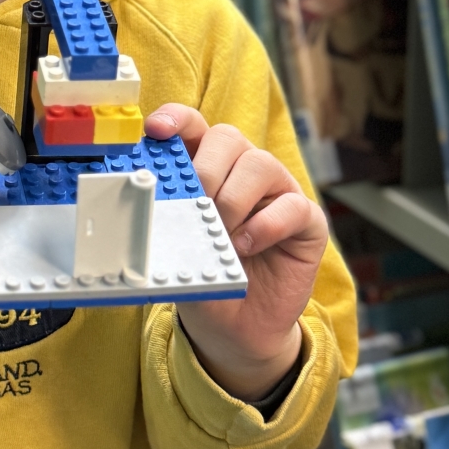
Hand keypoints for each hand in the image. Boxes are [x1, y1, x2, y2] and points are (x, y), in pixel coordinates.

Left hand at [143, 106, 328, 401]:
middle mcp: (243, 171)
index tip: (156, 131)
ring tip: (220, 232)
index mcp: (207, 168)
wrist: (235, 329)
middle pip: (227, 137)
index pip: (193, 126)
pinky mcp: (306, 221)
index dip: (175, 120)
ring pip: (260, 163)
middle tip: (195, 203)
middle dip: (206, 168)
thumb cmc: (204, 278)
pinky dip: (266, 225)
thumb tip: (142, 210)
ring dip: (234, 198)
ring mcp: (278, 192)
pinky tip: (245, 247)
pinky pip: (293, 206)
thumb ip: (164, 223)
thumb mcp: (174, 250)